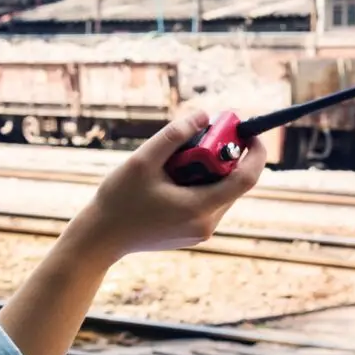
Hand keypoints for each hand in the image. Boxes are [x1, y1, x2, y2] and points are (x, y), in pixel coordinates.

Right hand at [68, 109, 266, 264]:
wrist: (100, 238)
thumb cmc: (118, 201)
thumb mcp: (142, 161)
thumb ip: (174, 136)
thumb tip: (202, 115)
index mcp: (199, 209)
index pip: (246, 179)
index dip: (254, 152)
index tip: (248, 132)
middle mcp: (206, 225)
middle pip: (232, 183)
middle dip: (223, 156)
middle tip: (203, 134)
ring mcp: (199, 233)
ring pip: (220, 192)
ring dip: (208, 170)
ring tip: (176, 160)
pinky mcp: (191, 234)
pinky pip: (207, 202)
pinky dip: (198, 184)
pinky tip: (171, 179)